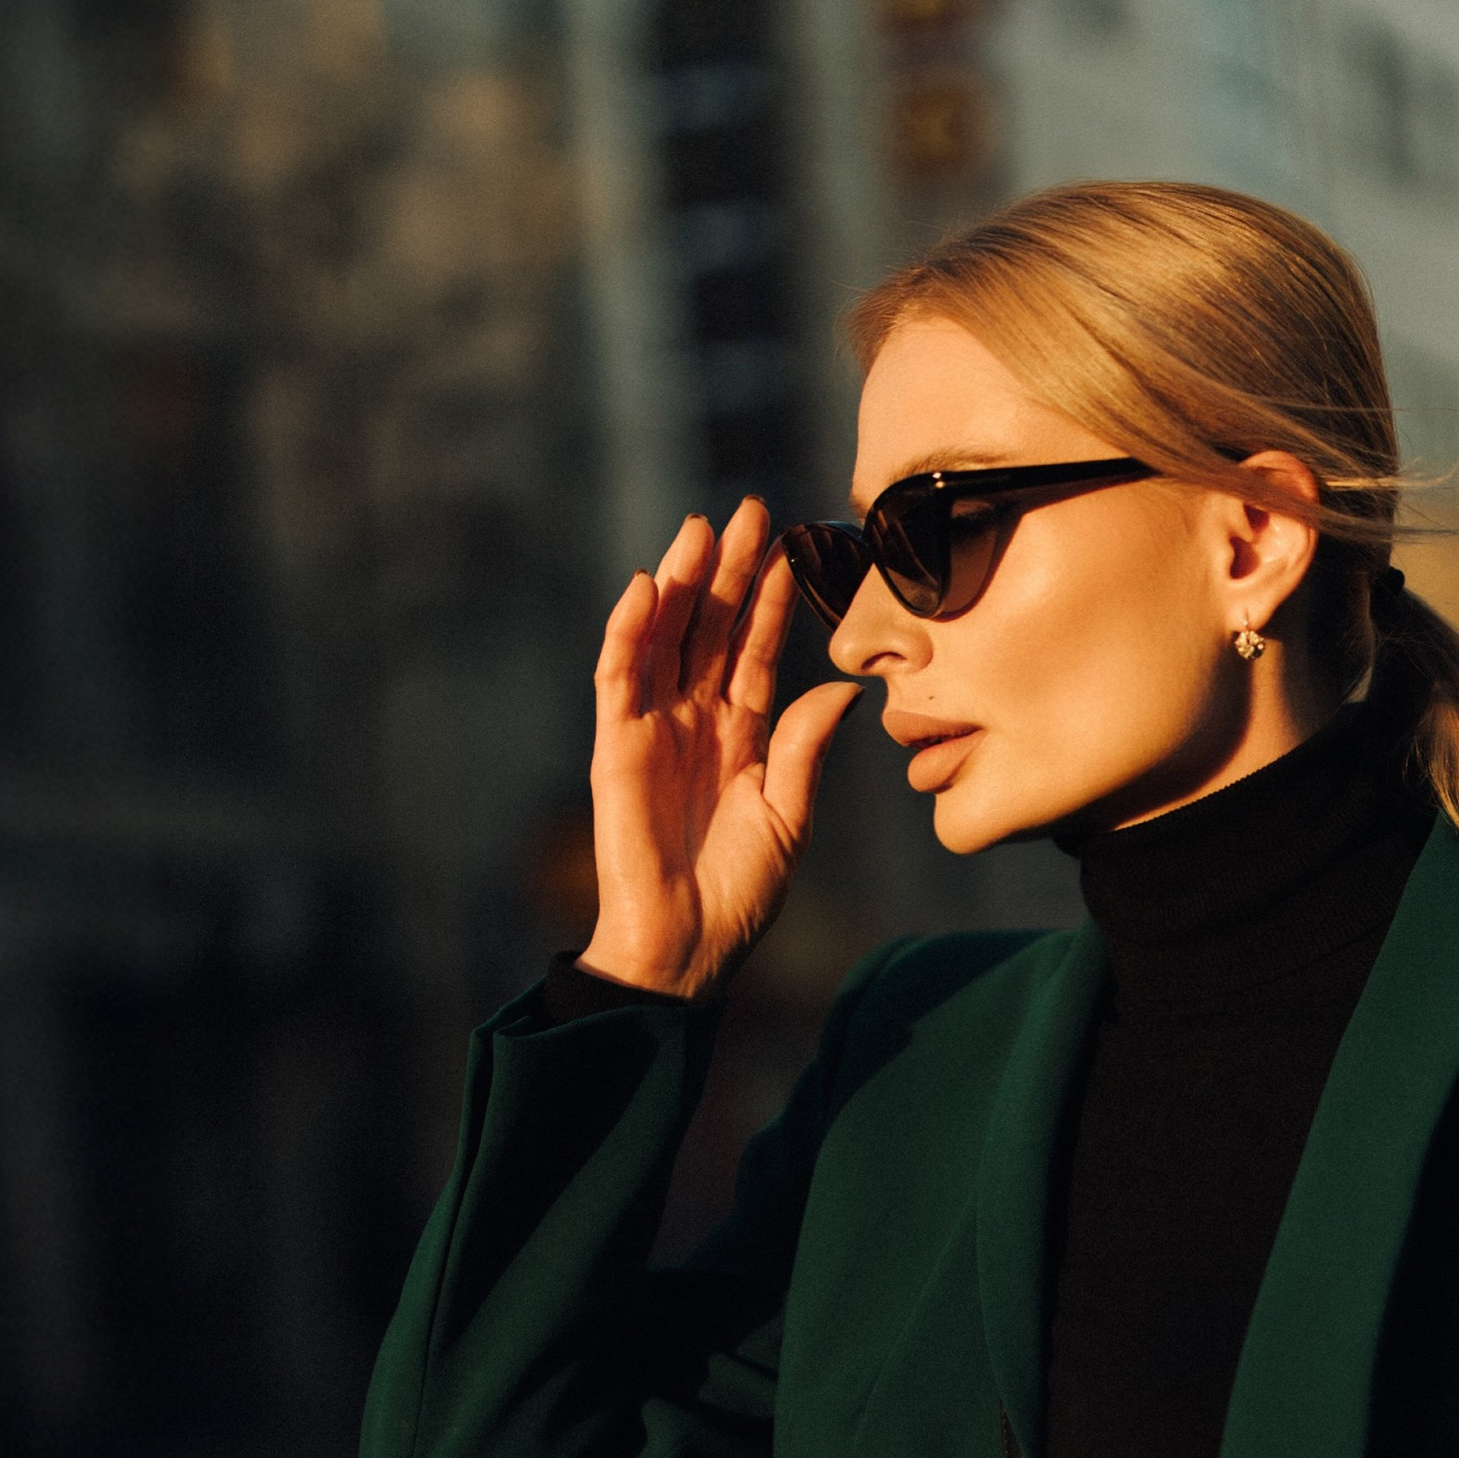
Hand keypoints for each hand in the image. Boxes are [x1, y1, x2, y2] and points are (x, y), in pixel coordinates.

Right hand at [584, 498, 861, 996]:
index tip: (790, 549)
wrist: (688, 946)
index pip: (752, 652)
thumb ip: (805, 749)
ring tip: (698, 528)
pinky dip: (627, 630)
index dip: (768, 602)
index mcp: (737, 737)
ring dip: (677, 582)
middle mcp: (692, 722)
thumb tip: (843, 688)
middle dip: (726, 571)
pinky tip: (644, 587)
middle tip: (747, 511)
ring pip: (662, 638)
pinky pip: (618, 676)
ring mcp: (650, 729)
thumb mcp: (789, 817)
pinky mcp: (615, 747)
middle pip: (707, 629)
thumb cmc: (739, 894)